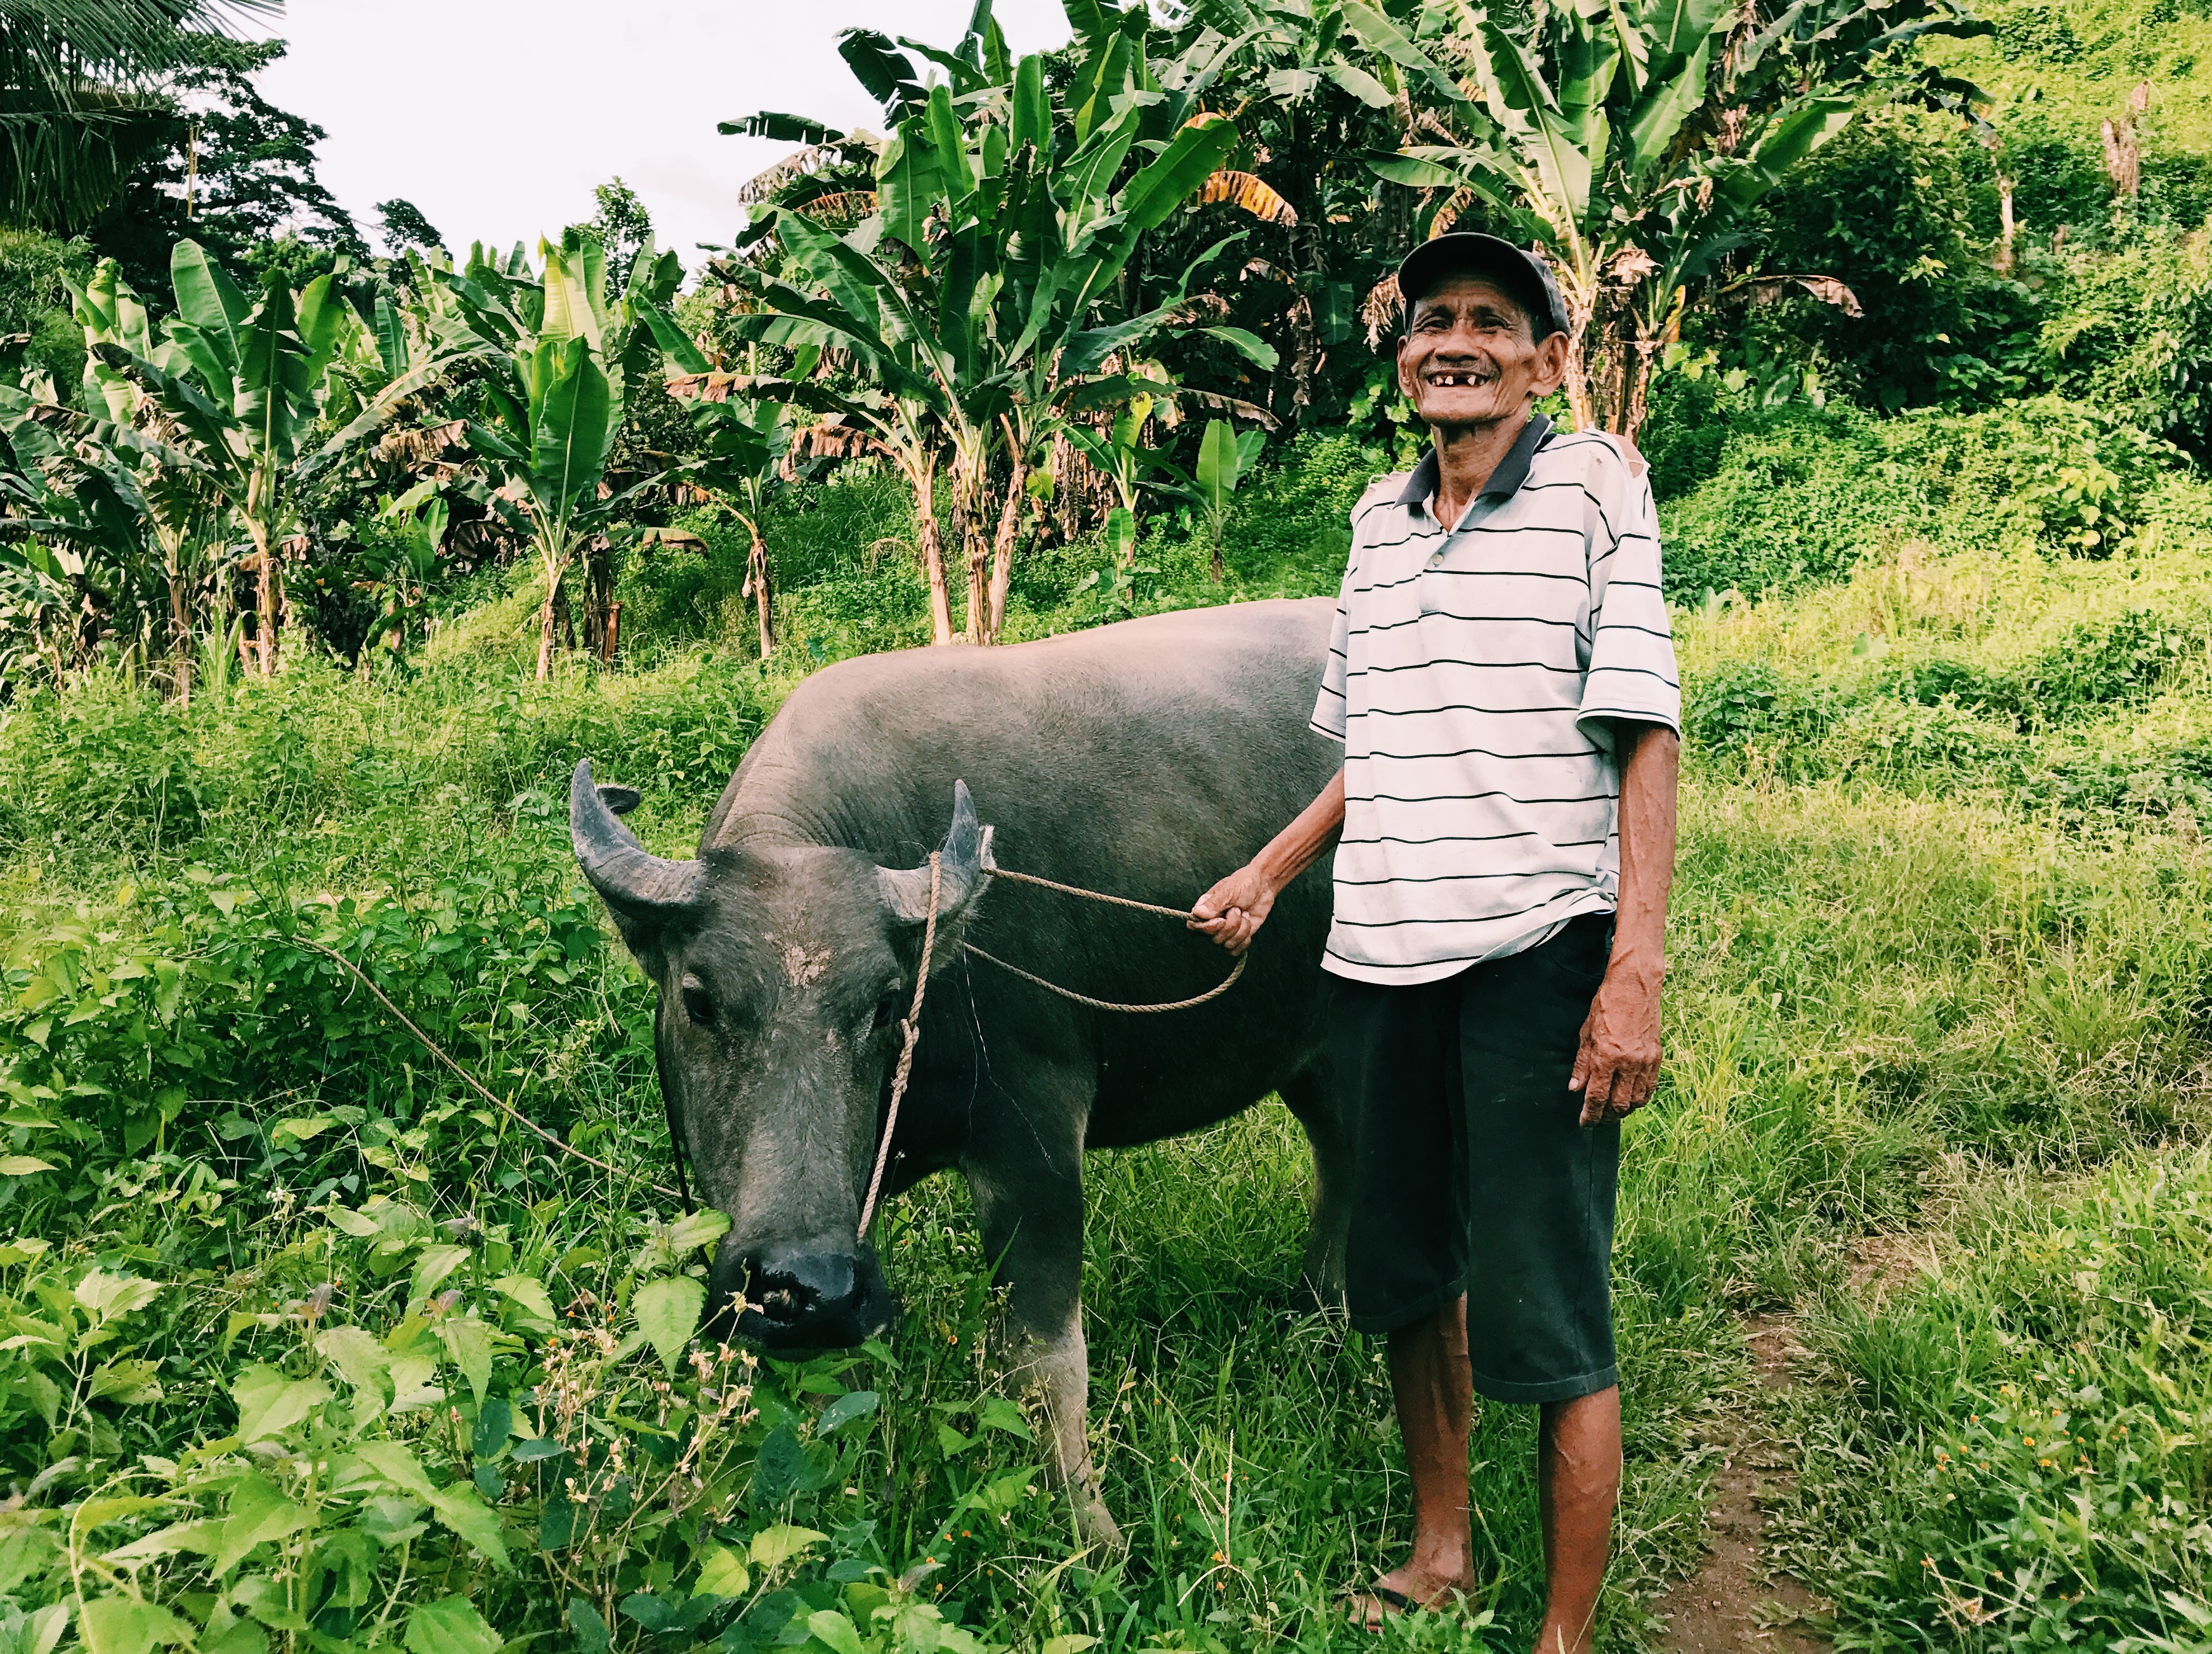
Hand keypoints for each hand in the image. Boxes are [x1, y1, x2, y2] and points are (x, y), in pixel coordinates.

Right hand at [1189, 861, 1277, 954]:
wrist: (1264, 885)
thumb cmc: (1245, 883)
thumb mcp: (1229, 890)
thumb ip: (1213, 903)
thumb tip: (1197, 913)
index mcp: (1205, 909)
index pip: (1194, 927)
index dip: (1208, 928)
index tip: (1221, 919)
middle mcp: (1212, 922)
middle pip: (1214, 939)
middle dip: (1231, 925)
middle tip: (1238, 909)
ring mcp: (1225, 932)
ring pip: (1227, 945)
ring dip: (1241, 930)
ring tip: (1244, 914)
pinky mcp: (1237, 938)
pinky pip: (1236, 950)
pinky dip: (1245, 938)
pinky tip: (1248, 924)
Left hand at [1569, 963, 1661, 1125]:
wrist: (1635, 987)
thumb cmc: (1606, 1006)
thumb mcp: (1586, 1034)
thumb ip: (1582, 1064)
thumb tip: (1575, 1088)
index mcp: (1606, 1057)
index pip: (1597, 1097)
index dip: (1590, 1114)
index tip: (1584, 1123)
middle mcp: (1628, 1063)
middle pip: (1618, 1104)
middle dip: (1606, 1117)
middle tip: (1597, 1121)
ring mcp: (1645, 1062)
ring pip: (1636, 1101)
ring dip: (1623, 1112)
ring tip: (1612, 1114)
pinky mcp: (1657, 1058)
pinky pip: (1650, 1088)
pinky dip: (1640, 1099)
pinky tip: (1631, 1101)